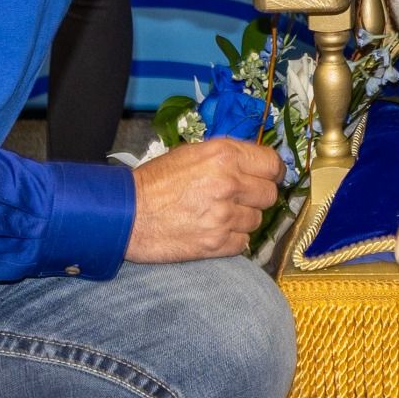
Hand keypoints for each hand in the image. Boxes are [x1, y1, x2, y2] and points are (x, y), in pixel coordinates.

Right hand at [125, 138, 283, 261]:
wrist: (125, 214)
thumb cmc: (155, 182)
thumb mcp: (191, 153)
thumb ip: (227, 156)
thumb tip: (257, 164)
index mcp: (224, 156)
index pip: (272, 164)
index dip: (271, 172)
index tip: (266, 177)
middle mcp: (229, 184)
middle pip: (270, 194)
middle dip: (257, 196)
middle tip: (238, 198)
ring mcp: (224, 216)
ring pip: (257, 220)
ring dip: (243, 219)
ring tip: (218, 215)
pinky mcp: (216, 244)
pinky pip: (243, 243)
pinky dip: (232, 240)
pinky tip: (213, 231)